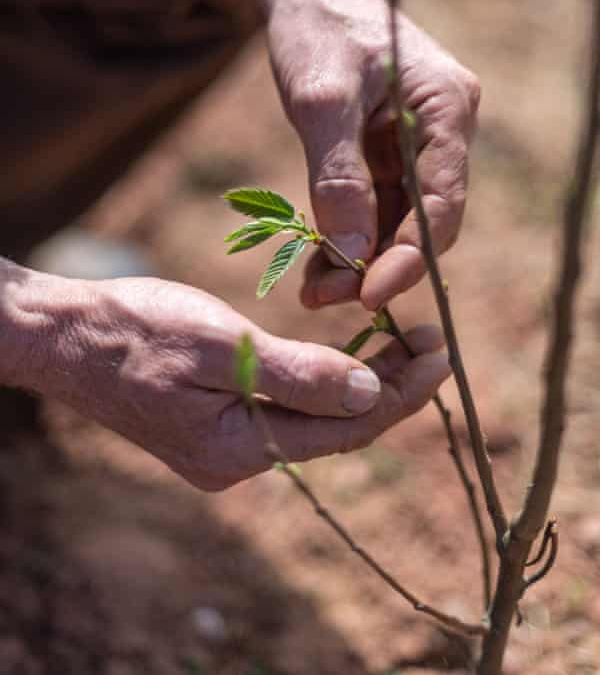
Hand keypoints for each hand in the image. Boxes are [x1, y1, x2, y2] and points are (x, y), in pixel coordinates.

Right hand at [15, 271, 448, 489]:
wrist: (66, 335)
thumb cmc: (134, 330)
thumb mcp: (218, 344)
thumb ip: (296, 374)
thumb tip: (369, 393)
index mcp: (238, 449)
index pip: (344, 428)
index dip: (401, 391)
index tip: (441, 348)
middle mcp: (237, 461)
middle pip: (336, 428)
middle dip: (389, 385)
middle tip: (432, 337)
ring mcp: (226, 446)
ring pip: (315, 419)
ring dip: (359, 380)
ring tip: (402, 339)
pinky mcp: (217, 424)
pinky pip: (288, 410)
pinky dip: (322, 380)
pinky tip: (344, 353)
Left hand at [268, 0, 479, 310]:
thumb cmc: (317, 26)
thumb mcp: (322, 101)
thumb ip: (338, 178)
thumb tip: (351, 257)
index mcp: (447, 109)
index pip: (441, 205)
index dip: (408, 259)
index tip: (366, 296)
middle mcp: (443, 129)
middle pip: (421, 218)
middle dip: (376, 264)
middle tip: (323, 299)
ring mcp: (416, 138)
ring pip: (396, 217)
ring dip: (359, 255)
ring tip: (313, 289)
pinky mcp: (387, 145)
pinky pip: (375, 200)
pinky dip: (348, 231)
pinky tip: (318, 259)